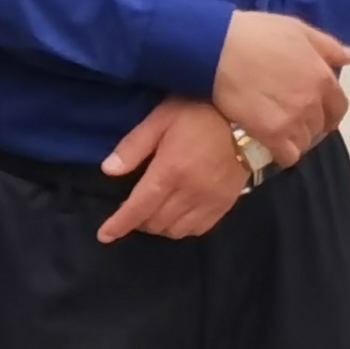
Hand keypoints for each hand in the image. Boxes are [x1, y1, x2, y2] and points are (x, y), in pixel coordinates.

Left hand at [96, 100, 249, 242]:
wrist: (245, 118)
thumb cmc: (198, 113)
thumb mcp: (160, 118)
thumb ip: (133, 146)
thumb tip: (108, 170)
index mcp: (170, 170)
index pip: (138, 207)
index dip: (119, 225)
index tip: (104, 235)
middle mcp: (189, 192)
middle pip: (155, 222)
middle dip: (138, 221)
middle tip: (134, 207)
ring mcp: (210, 201)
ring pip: (175, 230)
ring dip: (159, 226)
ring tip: (154, 212)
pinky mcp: (225, 205)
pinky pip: (198, 229)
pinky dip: (181, 228)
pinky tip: (177, 215)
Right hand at [212, 10, 349, 166]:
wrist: (218, 48)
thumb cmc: (256, 33)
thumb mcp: (298, 29)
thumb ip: (327, 46)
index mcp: (321, 76)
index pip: (339, 106)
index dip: (329, 111)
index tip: (317, 112)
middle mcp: (312, 101)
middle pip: (321, 126)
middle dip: (311, 124)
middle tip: (291, 120)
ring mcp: (293, 120)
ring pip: (305, 142)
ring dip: (295, 138)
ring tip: (278, 131)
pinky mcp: (271, 134)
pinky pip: (287, 156)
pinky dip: (281, 153)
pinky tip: (270, 143)